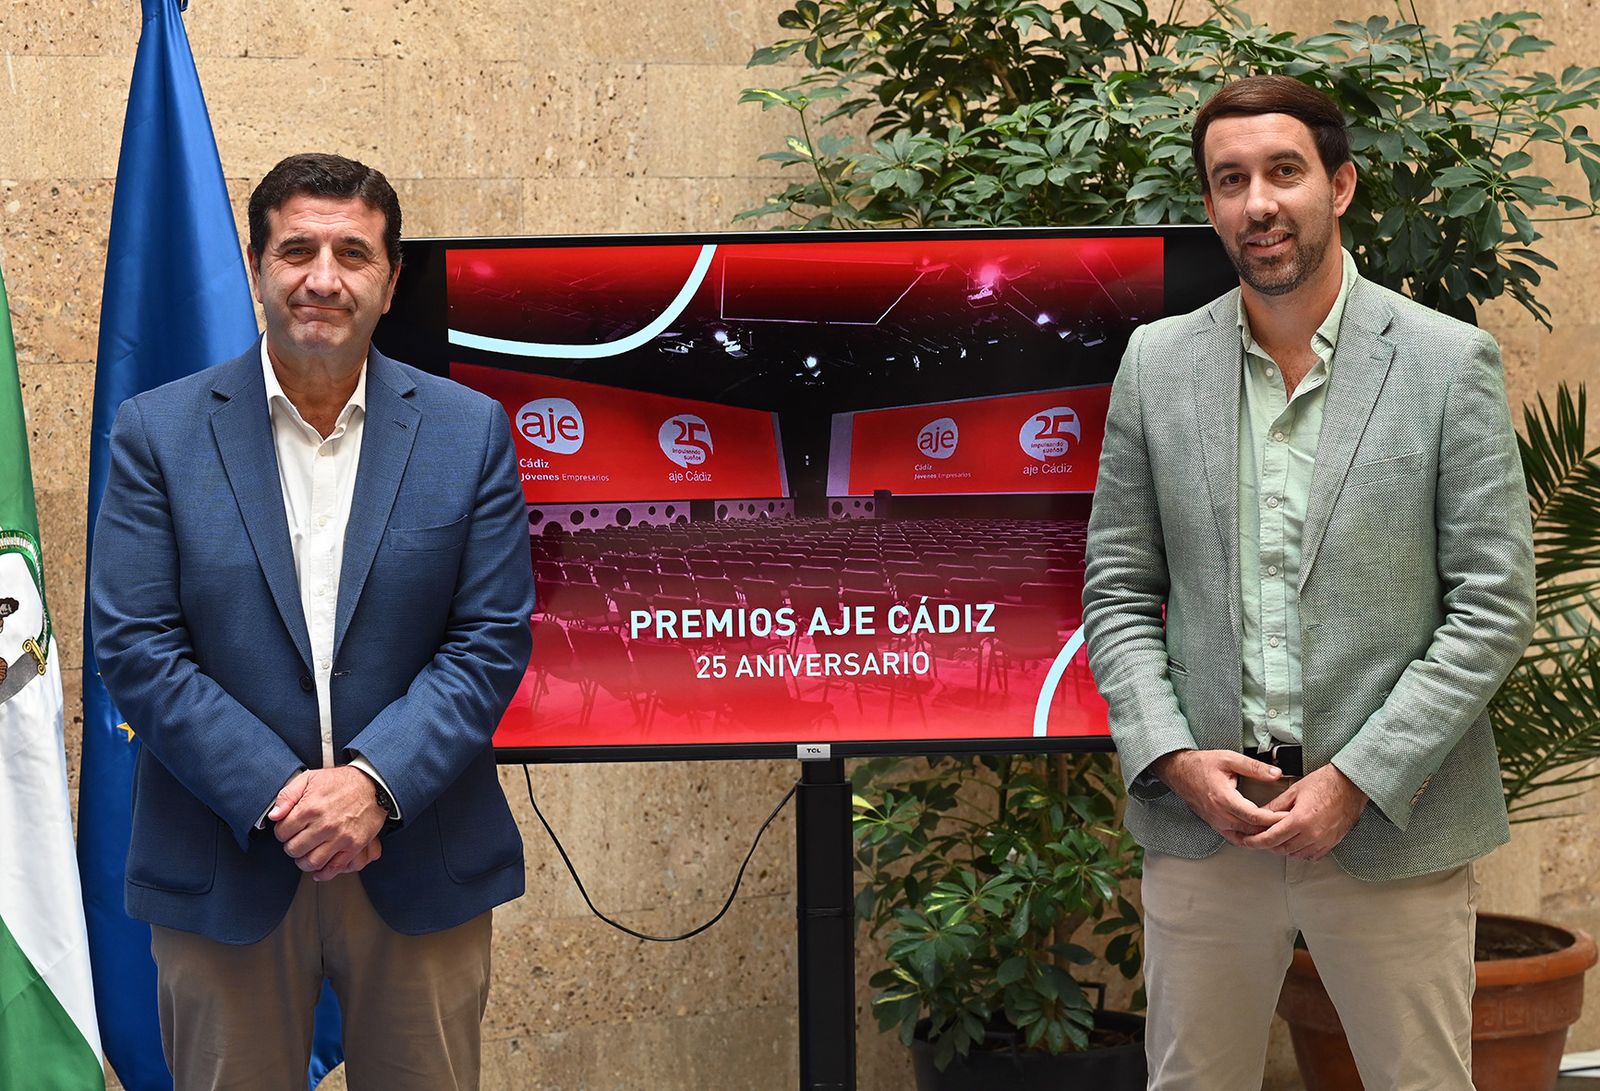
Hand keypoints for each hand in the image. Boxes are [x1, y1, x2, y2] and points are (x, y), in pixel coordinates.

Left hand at [270, 766, 387, 874]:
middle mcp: (323, 825)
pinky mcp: (354, 845)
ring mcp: (339, 837)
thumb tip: (273, 816)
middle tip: (297, 842)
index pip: (282, 833)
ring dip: (304, 862)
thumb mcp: (309, 778)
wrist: (373, 784)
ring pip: (311, 862)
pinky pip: (334, 868)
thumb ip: (287, 796)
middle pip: (294, 849)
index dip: (282, 832)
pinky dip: (323, 874)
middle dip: (291, 847)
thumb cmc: (340, 781)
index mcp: (309, 808)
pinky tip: (318, 870)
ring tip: (306, 855)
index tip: (289, 829)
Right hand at [1152, 749, 1285, 845]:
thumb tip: (1276, 773)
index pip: (1255, 817)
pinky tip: (1260, 835)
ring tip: (1280, 831)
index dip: (1275, 819)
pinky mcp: (1215, 825)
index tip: (1290, 816)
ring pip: (1245, 837)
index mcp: (1224, 798)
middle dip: (1274, 829)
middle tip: (1292, 824)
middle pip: (1252, 830)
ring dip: (1263, 836)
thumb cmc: (1201, 765)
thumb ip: (1254, 767)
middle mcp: (1220, 814)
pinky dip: (1250, 839)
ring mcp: (1217, 822)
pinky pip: (1235, 839)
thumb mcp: (1229, 758)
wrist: (1179, 772)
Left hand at [1240, 764, 1367, 859]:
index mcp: (1300, 820)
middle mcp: (1312, 834)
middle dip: (1267, 845)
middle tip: (1258, 837)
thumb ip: (1275, 806)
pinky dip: (1299, 851)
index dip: (1255, 842)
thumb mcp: (1294, 791)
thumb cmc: (1325, 783)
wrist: (1351, 784)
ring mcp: (1323, 841)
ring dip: (1283, 848)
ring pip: (1295, 854)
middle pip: (1281, 849)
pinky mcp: (1332, 843)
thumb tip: (1259, 814)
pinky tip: (1295, 842)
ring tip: (1276, 837)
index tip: (1246, 841)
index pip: (1270, 838)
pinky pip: (1311, 855)